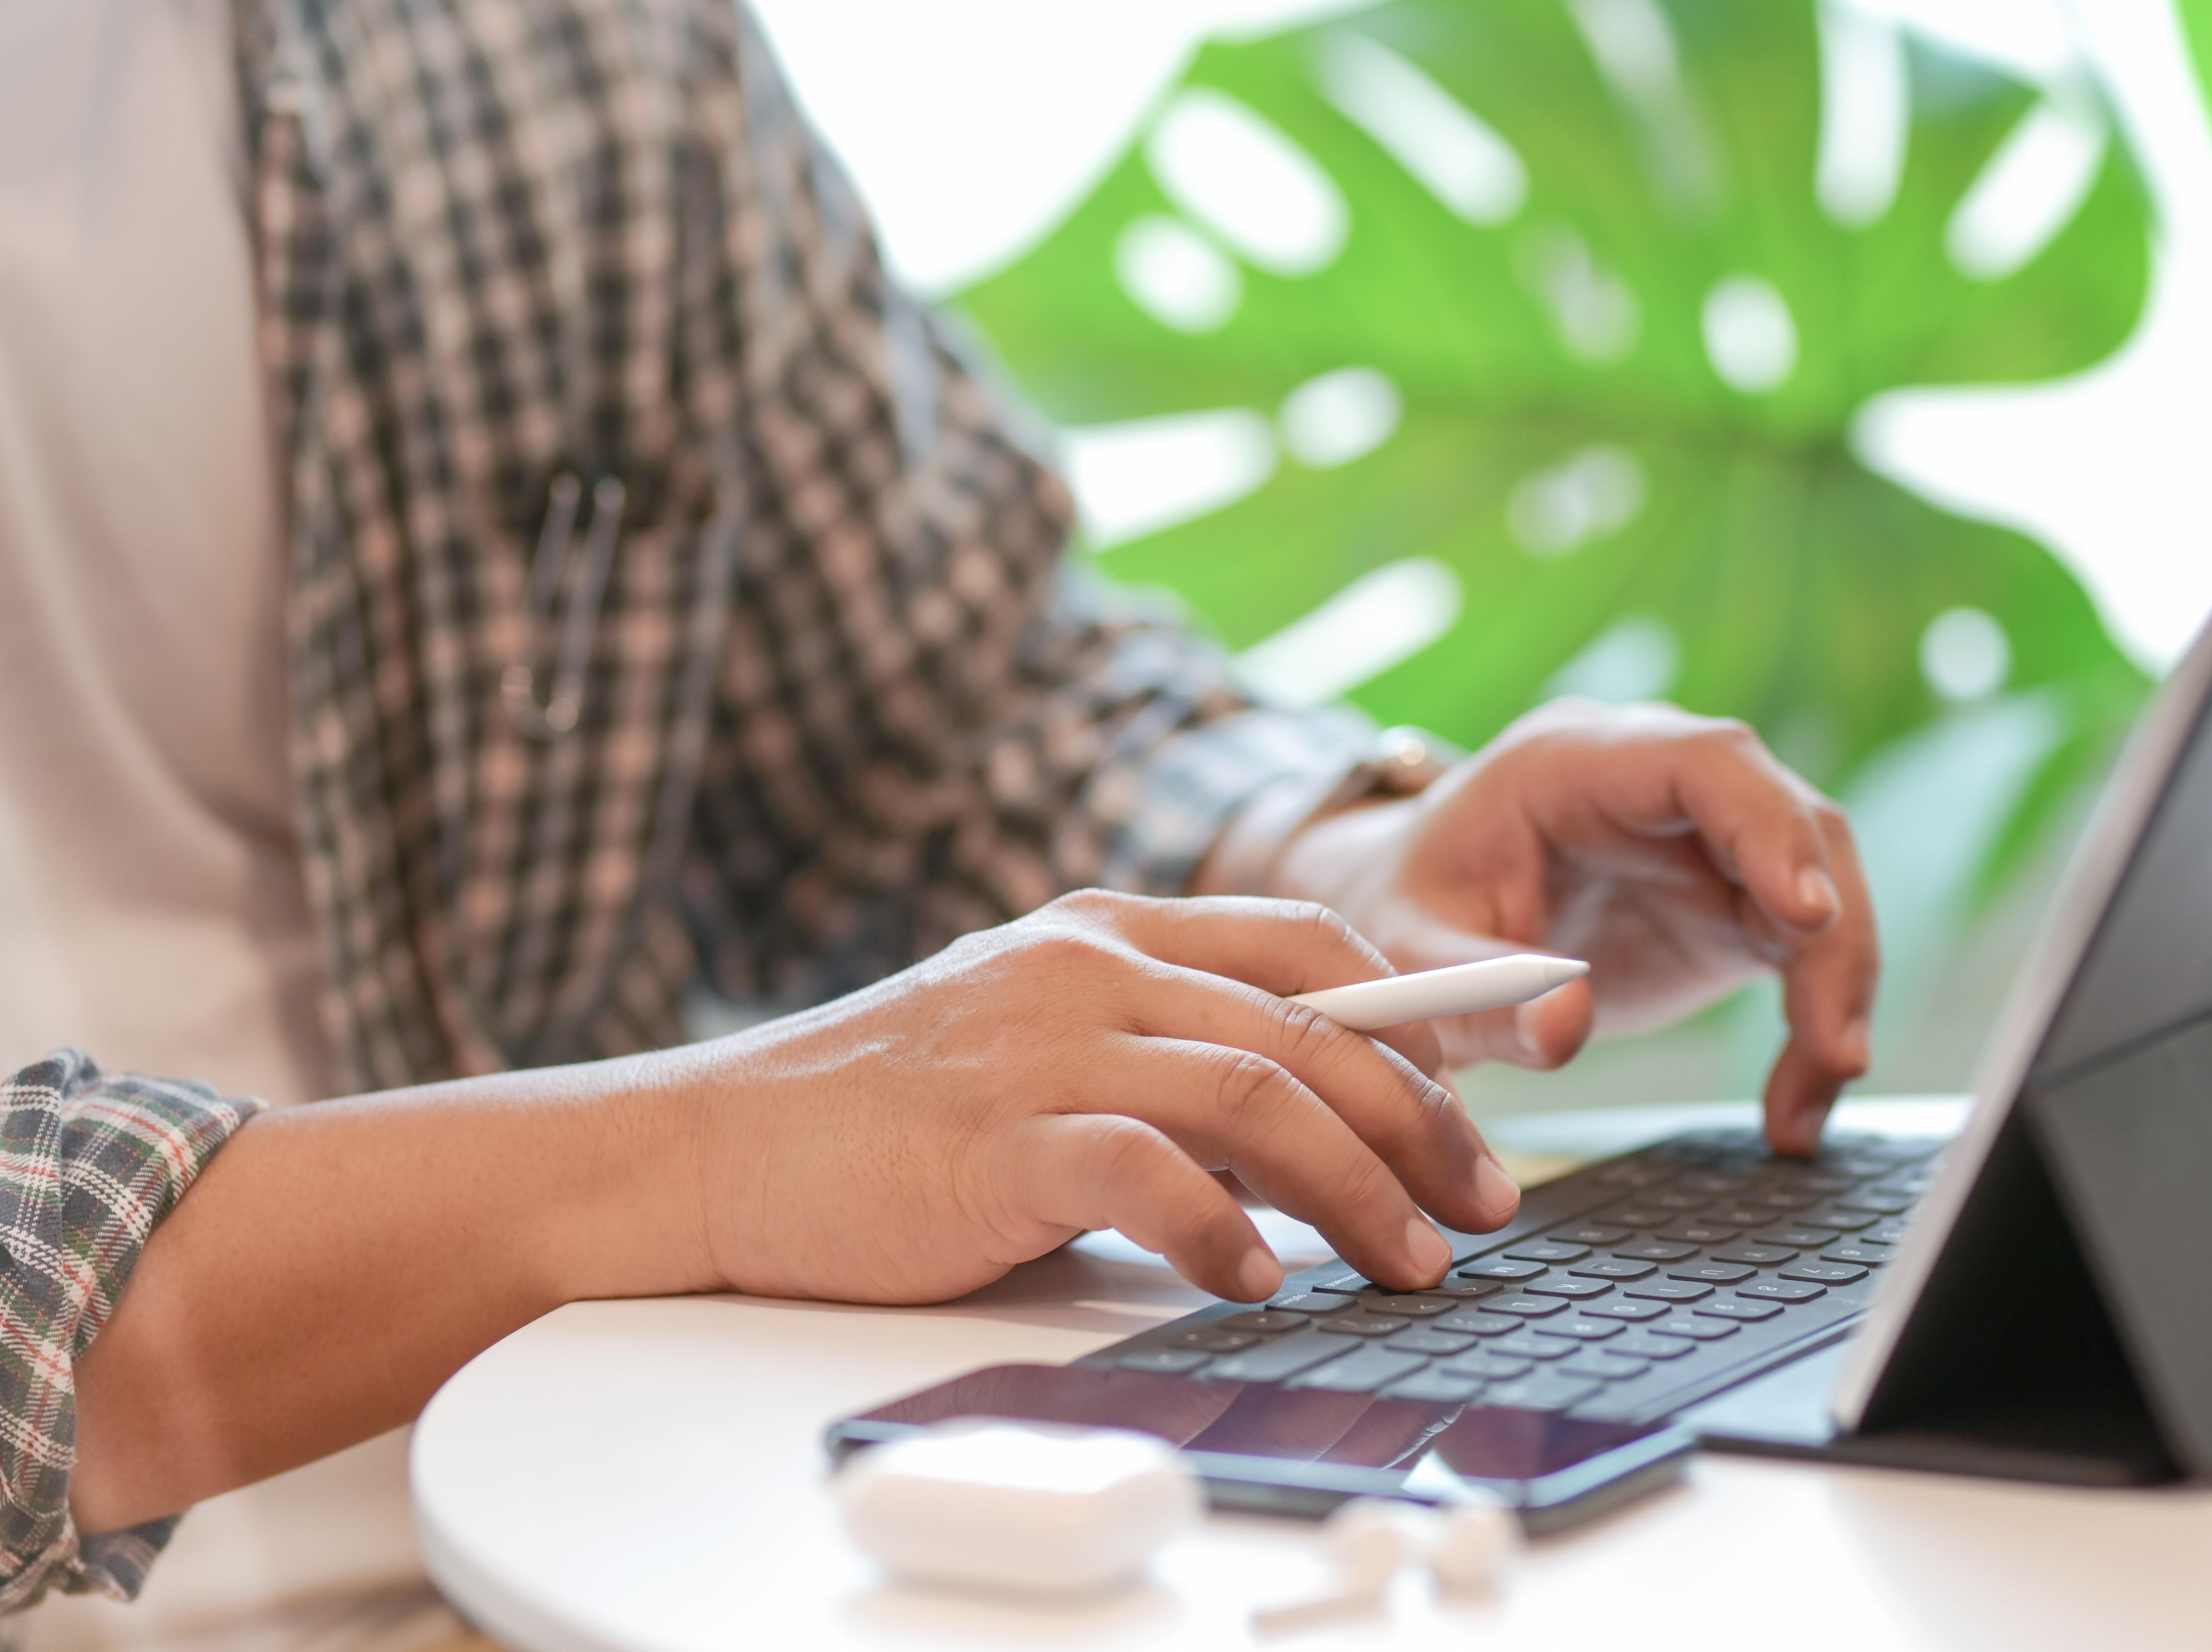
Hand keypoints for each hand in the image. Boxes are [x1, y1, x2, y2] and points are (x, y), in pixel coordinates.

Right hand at [669, 891, 1520, 1305]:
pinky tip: (1263, 1279)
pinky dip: (1221, 1227)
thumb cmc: (890, 1111)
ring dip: (1357, 1185)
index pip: (1306, 943)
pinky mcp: (996, 1139)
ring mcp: (1041, 1046)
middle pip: (1308, 1023)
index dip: (1420, 1010)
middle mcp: (1087, 968)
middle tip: (1484, 1202)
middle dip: (1421, 1118)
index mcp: (1106, 932)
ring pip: (1255, 1092)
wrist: (720, 1147)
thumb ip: (1161, 1058)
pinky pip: (1145, 1171)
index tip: (1491, 1087)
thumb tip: (1310, 1131)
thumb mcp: (1040, 1043)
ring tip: (1412, 1261)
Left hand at [1266, 701, 1878, 1154]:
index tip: (1807, 915)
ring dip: (1835, 990)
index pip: (1705, 762)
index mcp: (1571, 762)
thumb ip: (1479, 991)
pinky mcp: (1726, 905)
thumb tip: (1565, 1028)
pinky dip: (1814, 1025)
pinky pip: (1803, 953)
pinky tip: (1795, 1108)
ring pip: (1818, 889)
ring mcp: (1701, 841)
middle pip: (1790, 822)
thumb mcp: (1412, 955)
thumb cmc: (1401, 911)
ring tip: (1813, 1096)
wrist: (1404, 916)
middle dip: (1830, 931)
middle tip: (1833, 1045)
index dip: (1769, 828)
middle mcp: (1654, 784)